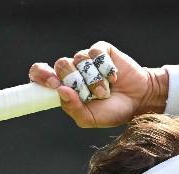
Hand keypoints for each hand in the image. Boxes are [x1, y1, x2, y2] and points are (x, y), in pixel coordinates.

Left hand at [28, 41, 164, 127]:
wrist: (138, 101)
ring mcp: (87, 60)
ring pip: (79, 59)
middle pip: (61, 65)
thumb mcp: (90, 118)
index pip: (41, 73)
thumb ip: (73, 108)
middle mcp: (73, 71)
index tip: (51, 82)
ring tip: (105, 91)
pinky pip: (96, 53)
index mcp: (64, 87)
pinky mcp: (101, 50)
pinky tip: (113, 78)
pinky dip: (105, 68)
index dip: (41, 74)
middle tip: (89, 95)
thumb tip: (61, 91)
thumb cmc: (112, 111)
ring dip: (94, 79)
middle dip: (75, 81)